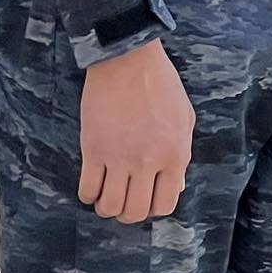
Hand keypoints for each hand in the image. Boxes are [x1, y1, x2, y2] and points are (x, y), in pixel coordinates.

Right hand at [79, 39, 193, 223]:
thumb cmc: (160, 83)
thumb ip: (182, 153)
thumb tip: (177, 185)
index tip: (145, 198)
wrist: (128, 58)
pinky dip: (88, 195)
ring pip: (110, 207)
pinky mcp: (94, 149)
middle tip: (123, 200)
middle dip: (128, 214)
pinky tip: (91, 184)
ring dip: (106, 207)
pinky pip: (87, 189)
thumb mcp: (184, 117)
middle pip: (136, 212)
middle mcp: (149, 161)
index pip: (166, 203)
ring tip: (106, 195)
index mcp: (175, 154)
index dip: (154, 207)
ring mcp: (120, 157)